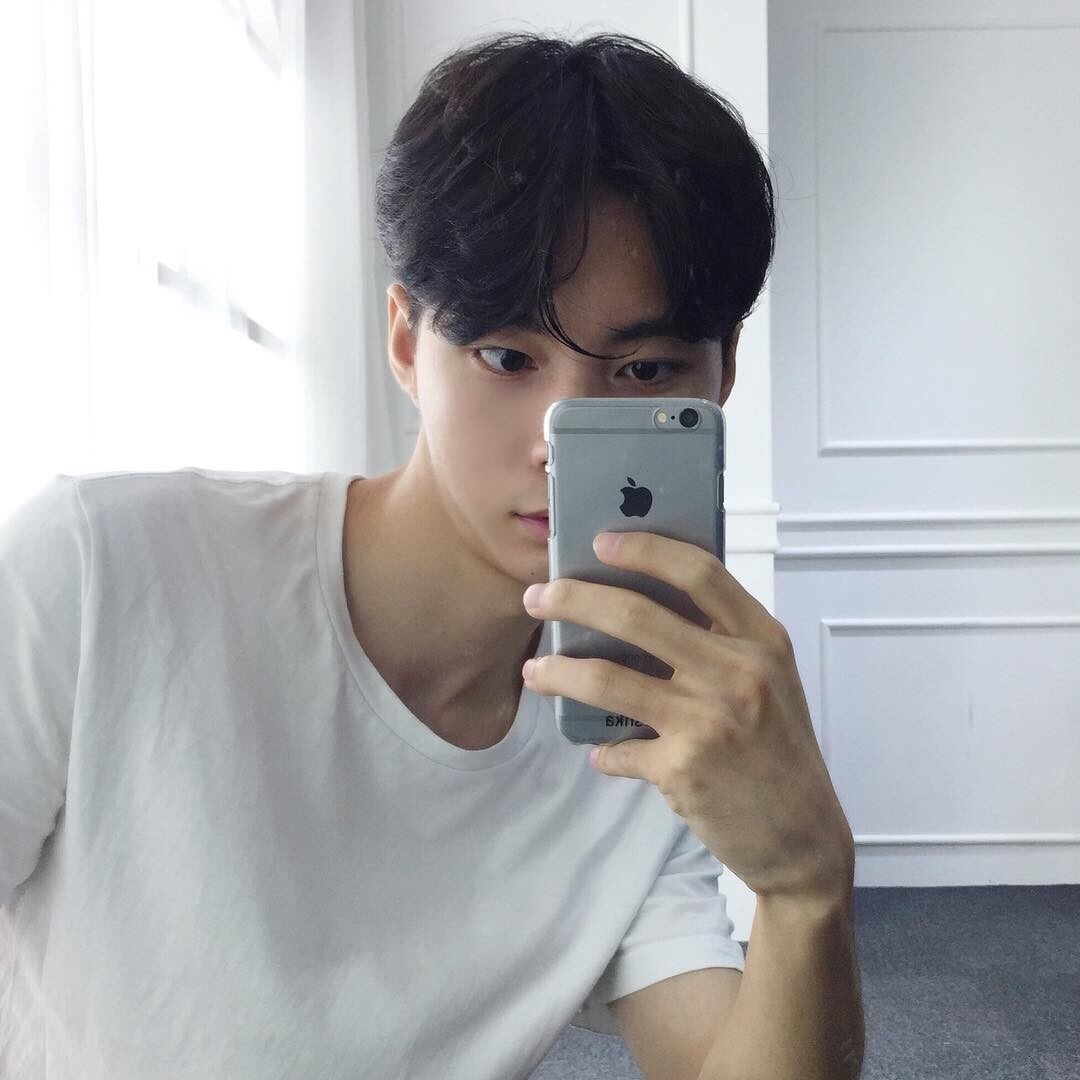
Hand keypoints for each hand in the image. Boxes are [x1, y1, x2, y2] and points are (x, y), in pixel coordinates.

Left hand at [521, 530, 854, 904]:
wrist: (804, 840)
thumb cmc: (780, 752)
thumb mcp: (771, 681)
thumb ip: (721, 642)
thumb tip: (639, 608)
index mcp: (762, 640)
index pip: (698, 572)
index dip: (644, 550)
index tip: (600, 542)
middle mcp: (737, 672)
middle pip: (636, 615)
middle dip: (573, 599)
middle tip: (537, 598)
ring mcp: (708, 721)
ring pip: (606, 679)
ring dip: (558, 671)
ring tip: (535, 670)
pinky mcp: (683, 769)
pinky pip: (617, 750)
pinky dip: (602, 751)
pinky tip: (599, 752)